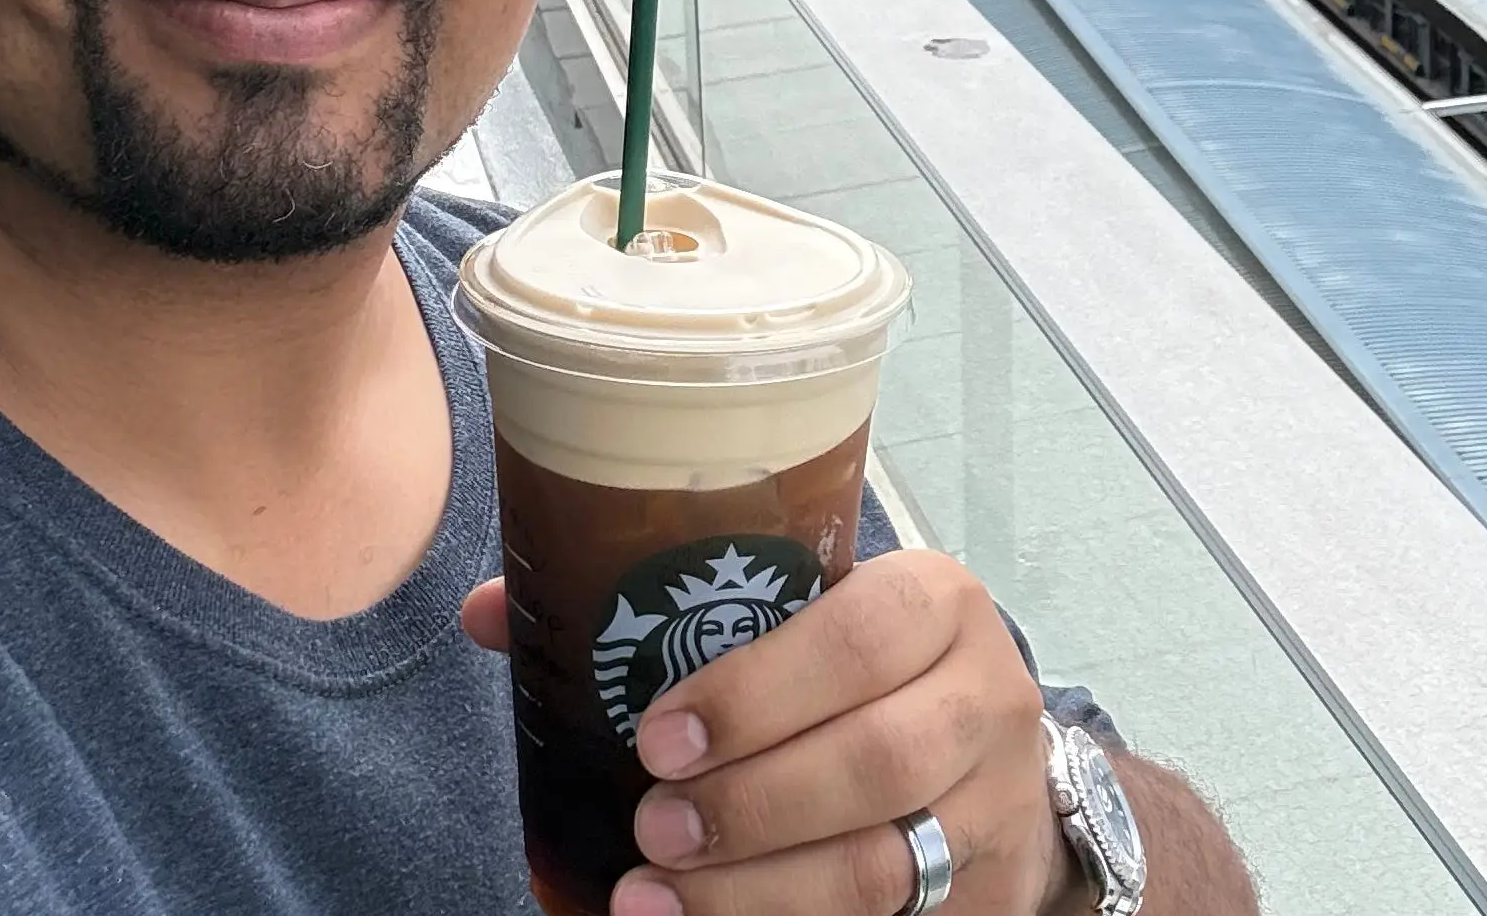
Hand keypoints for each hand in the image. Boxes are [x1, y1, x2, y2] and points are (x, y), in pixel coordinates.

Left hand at [462, 548, 1082, 915]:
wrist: (981, 752)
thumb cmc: (851, 671)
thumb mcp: (791, 616)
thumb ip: (659, 609)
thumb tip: (490, 613)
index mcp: (935, 601)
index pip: (863, 633)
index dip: (758, 690)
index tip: (656, 738)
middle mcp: (986, 695)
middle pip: (878, 758)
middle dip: (750, 803)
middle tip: (649, 827)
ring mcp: (996, 803)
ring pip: (883, 861)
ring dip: (757, 889)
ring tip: (652, 897)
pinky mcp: (987, 891)